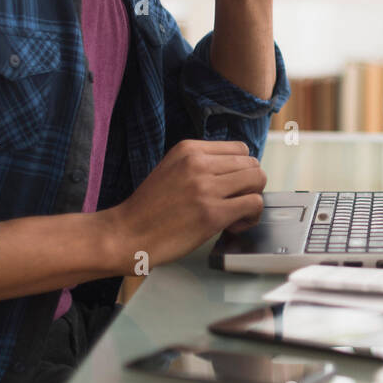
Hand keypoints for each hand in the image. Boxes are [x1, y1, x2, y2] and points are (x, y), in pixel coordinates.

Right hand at [101, 139, 266, 273]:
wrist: (125, 234)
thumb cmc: (148, 209)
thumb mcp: (172, 169)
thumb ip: (200, 164)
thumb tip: (235, 170)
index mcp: (189, 149)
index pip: (240, 149)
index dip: (242, 169)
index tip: (232, 186)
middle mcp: (199, 163)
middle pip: (252, 163)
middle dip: (250, 184)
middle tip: (236, 203)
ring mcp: (206, 187)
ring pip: (258, 179)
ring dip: (253, 199)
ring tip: (236, 215)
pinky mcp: (213, 213)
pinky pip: (254, 204)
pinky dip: (251, 216)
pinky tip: (234, 226)